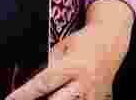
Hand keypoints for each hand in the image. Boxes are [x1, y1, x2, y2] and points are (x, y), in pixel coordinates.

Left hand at [6, 0, 133, 99]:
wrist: (111, 42)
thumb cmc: (82, 42)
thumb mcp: (62, 47)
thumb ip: (49, 66)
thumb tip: (28, 85)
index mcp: (73, 65)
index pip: (43, 83)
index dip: (24, 94)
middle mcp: (84, 82)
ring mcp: (94, 95)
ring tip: (44, 97)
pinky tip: (64, 97)